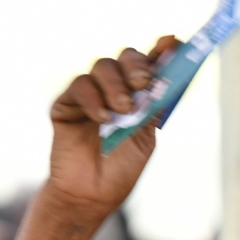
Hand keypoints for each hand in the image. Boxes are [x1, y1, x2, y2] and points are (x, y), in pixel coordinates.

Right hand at [48, 36, 175, 218]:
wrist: (90, 196)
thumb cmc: (119, 171)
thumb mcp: (144, 139)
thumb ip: (151, 108)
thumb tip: (165, 78)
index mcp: (138, 97)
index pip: (150, 65)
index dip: (162, 51)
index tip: (172, 43)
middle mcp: (114, 90)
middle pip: (126, 57)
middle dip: (137, 65)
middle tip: (144, 81)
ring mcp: (90, 95)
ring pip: (103, 67)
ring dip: (116, 85)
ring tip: (124, 111)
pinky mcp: (67, 104)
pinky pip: (81, 86)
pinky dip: (94, 99)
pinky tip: (103, 119)